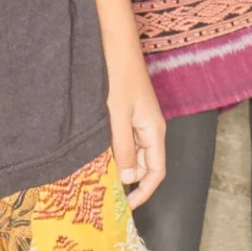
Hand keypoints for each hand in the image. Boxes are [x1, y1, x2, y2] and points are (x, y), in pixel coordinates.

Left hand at [108, 53, 165, 206]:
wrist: (115, 45)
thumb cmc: (119, 76)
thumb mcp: (118, 116)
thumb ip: (122, 148)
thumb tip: (126, 179)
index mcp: (154, 131)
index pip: (156, 172)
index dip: (144, 191)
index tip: (126, 205)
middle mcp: (149, 129)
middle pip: (142, 164)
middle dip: (126, 178)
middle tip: (101, 188)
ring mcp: (139, 121)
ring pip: (131, 152)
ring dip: (116, 162)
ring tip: (95, 171)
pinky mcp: (127, 113)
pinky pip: (123, 139)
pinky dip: (112, 148)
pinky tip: (95, 150)